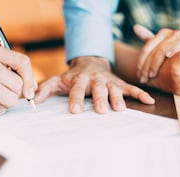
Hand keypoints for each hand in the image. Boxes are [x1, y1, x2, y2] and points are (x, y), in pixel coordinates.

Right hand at [0, 45, 36, 116]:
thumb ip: (15, 72)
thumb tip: (34, 89)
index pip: (22, 62)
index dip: (30, 78)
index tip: (30, 90)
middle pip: (18, 85)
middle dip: (14, 92)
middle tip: (0, 90)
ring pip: (11, 99)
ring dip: (5, 102)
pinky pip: (0, 110)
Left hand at [35, 56, 154, 113]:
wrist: (90, 62)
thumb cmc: (73, 76)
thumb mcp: (57, 80)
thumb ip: (45, 89)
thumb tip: (30, 100)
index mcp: (79, 79)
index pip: (77, 89)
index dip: (76, 99)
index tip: (74, 111)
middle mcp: (95, 79)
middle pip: (98, 89)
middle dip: (100, 99)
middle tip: (102, 111)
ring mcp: (108, 81)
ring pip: (114, 88)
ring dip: (118, 98)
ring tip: (121, 109)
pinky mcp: (119, 83)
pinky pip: (131, 88)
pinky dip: (140, 94)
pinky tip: (149, 101)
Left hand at [133, 24, 179, 82]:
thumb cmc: (175, 56)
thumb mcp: (161, 49)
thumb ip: (148, 39)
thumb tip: (135, 27)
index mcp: (162, 34)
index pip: (146, 49)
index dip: (140, 64)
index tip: (138, 76)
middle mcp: (170, 33)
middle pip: (153, 51)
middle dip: (146, 67)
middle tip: (143, 79)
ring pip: (162, 50)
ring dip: (155, 65)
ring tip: (151, 75)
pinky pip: (178, 47)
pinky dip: (172, 51)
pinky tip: (167, 59)